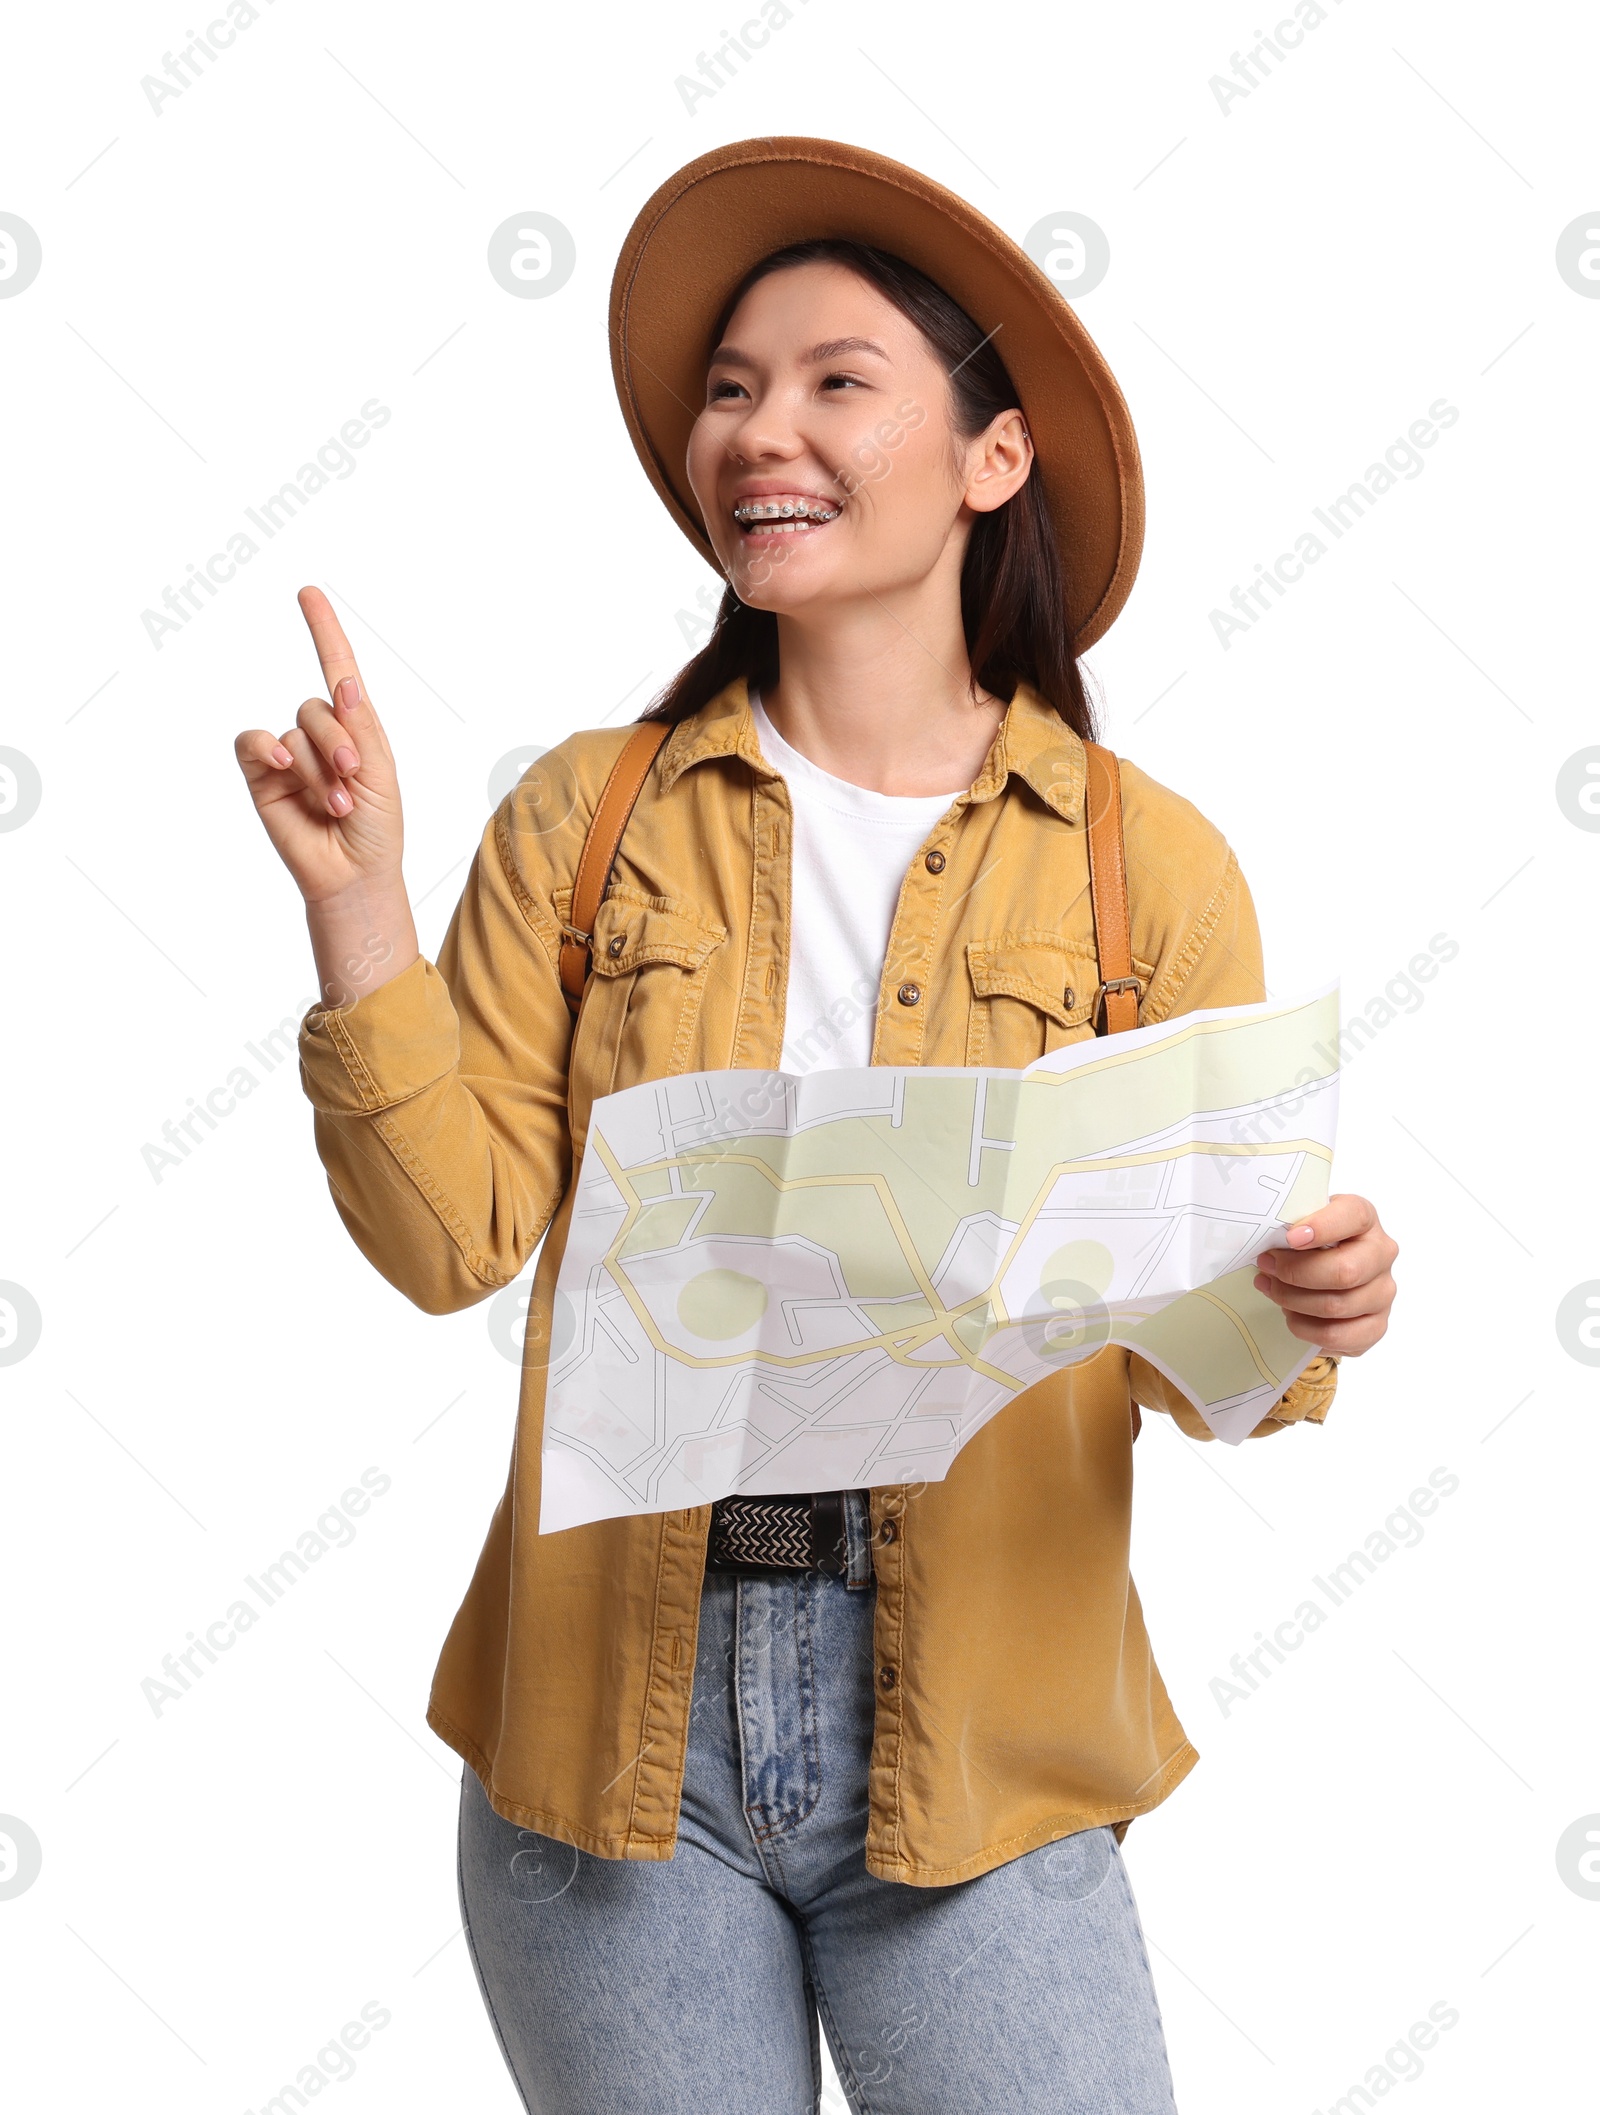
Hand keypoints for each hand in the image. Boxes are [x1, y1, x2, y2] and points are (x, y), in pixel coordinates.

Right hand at [234, 586, 403, 904]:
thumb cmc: (376, 827)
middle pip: (318, 706)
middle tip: (353, 776)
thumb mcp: (381, 773)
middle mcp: (320, 735)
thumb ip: (361, 728)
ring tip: (337, 803)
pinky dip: (266, 748)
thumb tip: (346, 681)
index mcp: (356, 728)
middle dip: (339, 740)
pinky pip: (253, 743)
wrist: (354, 874)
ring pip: (294, 731)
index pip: (337, 669)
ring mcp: (289, 755)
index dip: (324, 631)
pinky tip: (281, 766)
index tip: (308, 593)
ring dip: (317, 766)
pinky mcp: (261, 776)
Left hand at [1254, 1194, 1397, 1355]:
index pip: (1353, 1216)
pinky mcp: (1375, 1325)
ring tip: (1274, 1290)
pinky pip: (1336, 1336)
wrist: (1328, 1270)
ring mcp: (1383, 1292)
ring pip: (1335, 1307)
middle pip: (1344, 1272)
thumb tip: (1268, 1242)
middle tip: (1267, 1267)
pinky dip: (1305, 1328)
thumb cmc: (1311, 1243)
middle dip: (1295, 1274)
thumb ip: (1292, 1224)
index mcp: (1365, 1219)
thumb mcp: (1303, 1222)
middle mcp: (1381, 1254)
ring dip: (1293, 1301)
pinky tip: (1292, 1315)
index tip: (1290, 1237)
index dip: (1321, 1227)